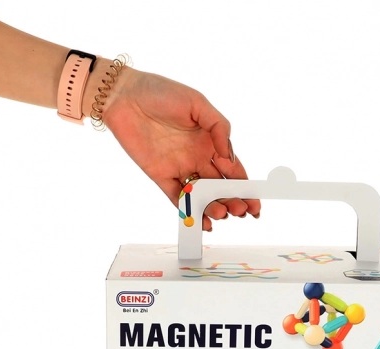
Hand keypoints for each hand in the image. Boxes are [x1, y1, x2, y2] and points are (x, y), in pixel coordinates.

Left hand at [98, 66, 260, 230]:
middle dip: (233, 201)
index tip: (255, 203)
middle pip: (221, 187)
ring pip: (202, 196)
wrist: (124, 96)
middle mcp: (199, 158)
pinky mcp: (161, 176)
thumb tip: (230, 156)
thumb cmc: (162, 92)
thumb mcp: (198, 103)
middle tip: (240, 211)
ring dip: (214, 208)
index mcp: (211, 143)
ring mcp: (180, 169)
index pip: (234, 170)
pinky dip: (189, 211)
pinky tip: (202, 223)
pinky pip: (177, 198)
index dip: (246, 188)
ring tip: (221, 214)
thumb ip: (219, 127)